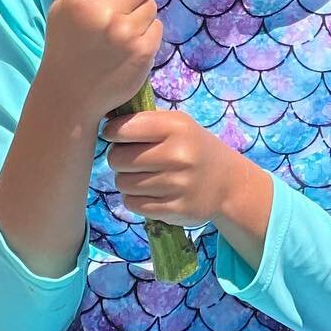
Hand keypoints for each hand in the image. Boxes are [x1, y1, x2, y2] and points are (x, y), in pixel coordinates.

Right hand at [37, 0, 161, 123]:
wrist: (68, 97)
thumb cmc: (64, 43)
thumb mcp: (60, 2)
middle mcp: (105, 14)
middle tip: (114, 9)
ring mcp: (127, 34)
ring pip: (151, 3)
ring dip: (139, 13)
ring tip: (117, 31)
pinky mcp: (144, 52)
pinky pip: (158, 25)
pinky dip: (147, 33)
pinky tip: (126, 46)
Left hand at [103, 109, 255, 228]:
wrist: (227, 182)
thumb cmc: (193, 147)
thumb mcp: (178, 125)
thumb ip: (146, 121)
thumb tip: (104, 120)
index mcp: (177, 126)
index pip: (125, 128)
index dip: (112, 132)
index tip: (114, 135)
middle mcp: (178, 154)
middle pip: (118, 159)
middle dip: (118, 158)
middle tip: (130, 158)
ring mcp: (178, 184)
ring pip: (123, 183)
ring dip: (126, 180)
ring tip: (141, 175)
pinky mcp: (174, 210)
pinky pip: (133, 204)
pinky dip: (134, 199)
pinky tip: (148, 192)